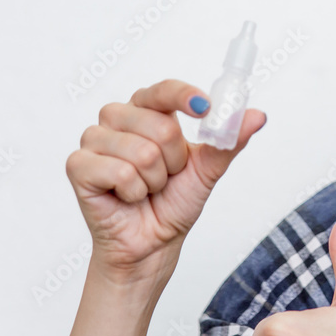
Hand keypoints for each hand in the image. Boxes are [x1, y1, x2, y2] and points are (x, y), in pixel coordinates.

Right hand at [65, 79, 265, 283]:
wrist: (152, 244)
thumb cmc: (174, 202)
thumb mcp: (207, 169)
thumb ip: (228, 140)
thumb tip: (258, 116)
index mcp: (146, 109)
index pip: (164, 90)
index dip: (185, 96)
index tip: (205, 107)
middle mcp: (117, 117)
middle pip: (160, 125)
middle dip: (174, 161)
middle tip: (165, 177)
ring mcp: (94, 139)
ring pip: (142, 151)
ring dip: (154, 180)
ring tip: (145, 189)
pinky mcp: (78, 165)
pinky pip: (119, 171)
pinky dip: (133, 191)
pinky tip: (126, 197)